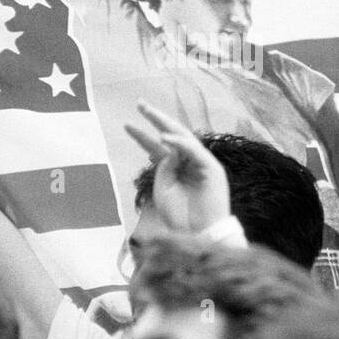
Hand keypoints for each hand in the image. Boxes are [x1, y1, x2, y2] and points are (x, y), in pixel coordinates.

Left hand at [124, 101, 229, 234]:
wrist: (199, 235)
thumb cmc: (181, 217)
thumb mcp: (163, 189)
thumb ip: (163, 167)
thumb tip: (167, 148)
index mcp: (175, 168)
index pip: (157, 146)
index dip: (142, 135)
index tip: (126, 124)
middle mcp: (188, 162)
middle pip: (172, 134)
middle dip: (156, 118)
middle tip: (140, 104)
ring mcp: (202, 164)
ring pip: (184, 137)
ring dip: (166, 124)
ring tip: (149, 114)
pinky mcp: (212, 169)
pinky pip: (195, 151)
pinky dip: (180, 144)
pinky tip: (165, 138)